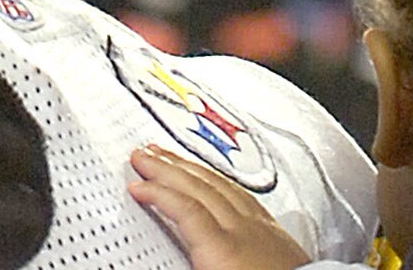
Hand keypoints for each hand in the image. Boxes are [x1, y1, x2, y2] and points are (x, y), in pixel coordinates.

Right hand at [127, 147, 312, 269]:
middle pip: (199, 187)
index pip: (184, 208)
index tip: (135, 185)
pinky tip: (214, 177)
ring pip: (220, 184)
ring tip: (169, 155)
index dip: (156, 193)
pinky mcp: (277, 233)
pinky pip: (242, 193)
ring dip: (190, 166)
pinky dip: (219, 179)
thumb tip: (158, 257)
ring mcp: (263, 228)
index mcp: (225, 250)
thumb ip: (185, 262)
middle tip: (142, 153)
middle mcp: (244, 230)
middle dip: (167, 167)